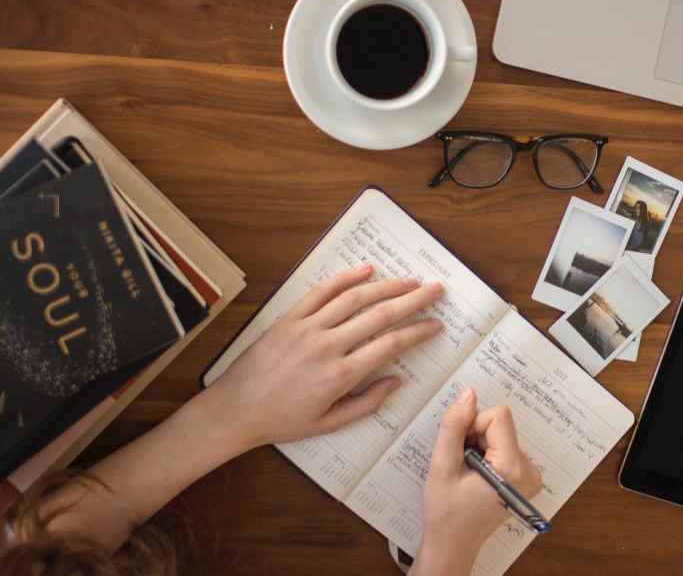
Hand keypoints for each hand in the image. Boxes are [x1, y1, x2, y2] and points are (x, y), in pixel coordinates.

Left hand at [207, 264, 443, 450]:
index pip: (390, 345)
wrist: (235, 409)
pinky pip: (320, 292)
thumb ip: (367, 403)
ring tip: (410, 280)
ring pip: (354, 298)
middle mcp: (327, 346)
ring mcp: (307, 328)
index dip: (418, 332)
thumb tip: (397, 381)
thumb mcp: (329, 424)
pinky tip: (366, 269)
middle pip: (380, 315)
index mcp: (340, 376)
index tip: (436, 325)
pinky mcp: (289, 318)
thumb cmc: (282, 421)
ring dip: (387, 286)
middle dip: (413, 300)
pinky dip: (345, 278)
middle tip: (436, 290)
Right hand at [413, 389, 542, 575]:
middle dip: (476, 437)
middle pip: (500, 424)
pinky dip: (487, 454)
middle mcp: (530, 470)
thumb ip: (454, 426)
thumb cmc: (446, 512)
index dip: (473, 426)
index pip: (498, 416)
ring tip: (468, 473)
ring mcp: (531, 475)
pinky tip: (477, 476)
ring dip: (480, 446)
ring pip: (501, 433)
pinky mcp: (526, 476)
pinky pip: (505, 445)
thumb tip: (468, 394)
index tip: (461, 450)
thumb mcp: (442, 466)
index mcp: (513, 468)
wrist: (453, 544)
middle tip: (462, 465)